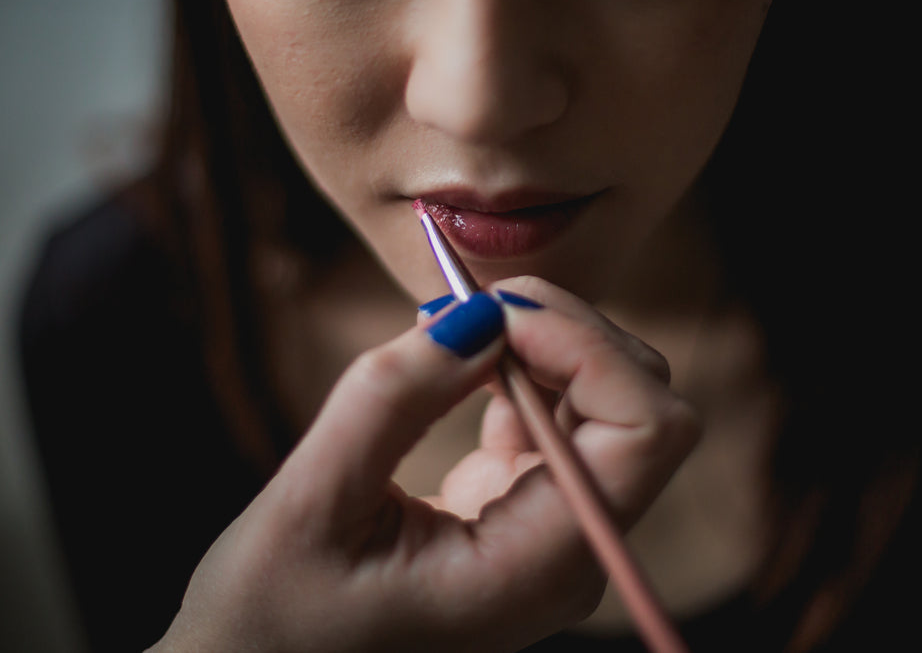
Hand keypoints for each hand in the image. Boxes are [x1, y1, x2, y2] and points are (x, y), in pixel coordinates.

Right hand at [149, 277, 698, 652]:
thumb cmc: (274, 620)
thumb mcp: (312, 504)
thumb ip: (394, 399)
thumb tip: (477, 315)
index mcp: (537, 570)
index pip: (647, 434)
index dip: (590, 349)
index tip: (498, 310)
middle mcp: (568, 554)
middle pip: (640, 408)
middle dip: (570, 334)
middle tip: (476, 302)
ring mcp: (552, 533)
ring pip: (608, 405)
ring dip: (546, 345)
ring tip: (460, 323)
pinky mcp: (523, 510)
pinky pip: (560, 419)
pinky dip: (523, 370)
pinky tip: (463, 363)